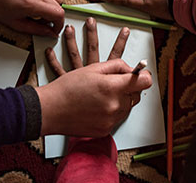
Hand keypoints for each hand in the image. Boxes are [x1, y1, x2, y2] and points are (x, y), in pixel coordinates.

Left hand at [0, 0, 64, 36]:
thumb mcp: (14, 23)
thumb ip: (35, 29)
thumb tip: (50, 33)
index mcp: (32, 3)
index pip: (58, 14)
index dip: (59, 25)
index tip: (54, 29)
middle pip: (60, 4)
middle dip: (56, 16)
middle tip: (44, 21)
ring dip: (54, 4)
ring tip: (41, 9)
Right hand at [37, 17, 151, 135]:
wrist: (51, 110)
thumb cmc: (68, 88)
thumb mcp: (93, 68)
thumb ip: (117, 66)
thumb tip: (131, 69)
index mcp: (113, 87)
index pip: (144, 82)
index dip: (142, 76)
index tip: (139, 74)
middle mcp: (115, 105)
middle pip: (137, 95)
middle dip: (130, 88)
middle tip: (114, 83)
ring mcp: (111, 120)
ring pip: (127, 107)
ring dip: (120, 100)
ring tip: (101, 95)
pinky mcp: (106, 130)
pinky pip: (116, 118)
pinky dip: (111, 112)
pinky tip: (96, 106)